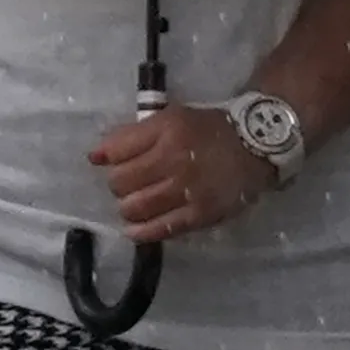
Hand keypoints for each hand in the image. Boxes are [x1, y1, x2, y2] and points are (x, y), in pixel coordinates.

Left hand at [89, 101, 277, 242]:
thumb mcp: (170, 118)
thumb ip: (132, 135)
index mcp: (166, 131)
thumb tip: (95, 156)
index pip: (116, 153)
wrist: (254, 147)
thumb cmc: (208, 130)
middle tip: (129, 184)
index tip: (116, 163)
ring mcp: (187, 191)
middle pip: (121, 183)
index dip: (109, 160)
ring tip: (135, 204)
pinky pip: (160, 229)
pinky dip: (140, 232)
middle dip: (118, 185)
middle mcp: (175, 161)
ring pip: (135, 208)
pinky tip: (134, 229)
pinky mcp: (199, 215)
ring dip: (127, 208)